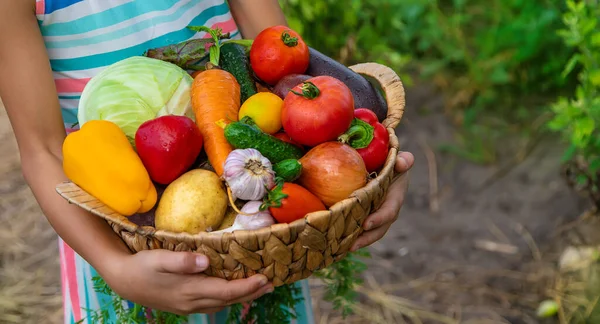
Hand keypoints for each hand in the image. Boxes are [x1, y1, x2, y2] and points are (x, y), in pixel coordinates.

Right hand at [104, 249, 273, 314]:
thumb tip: (206, 262)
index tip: (265, 278)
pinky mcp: (184, 305)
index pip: (226, 291)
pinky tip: (232, 292)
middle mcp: (192, 302)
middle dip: (251, 293)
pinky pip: (212, 304)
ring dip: (241, 296)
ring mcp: (188, 306)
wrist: (122, 280)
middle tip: (271, 284)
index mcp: (189, 290)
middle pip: (228, 300)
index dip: (247, 286)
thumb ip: (182, 261)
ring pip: (221, 304)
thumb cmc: (141, 265)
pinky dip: (227, 298)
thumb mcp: (159, 258)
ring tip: (259, 289)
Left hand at [351, 151, 414, 250]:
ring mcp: (375, 215)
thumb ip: (403, 160)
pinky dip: (348, 234)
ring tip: (341, 248)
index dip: (379, 219)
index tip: (366, 224)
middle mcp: (386, 210)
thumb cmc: (391, 161)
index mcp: (395, 198)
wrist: (383, 164)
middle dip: (366, 238)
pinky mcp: (364, 215)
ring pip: (368, 232)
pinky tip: (335, 241)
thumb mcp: (399, 159)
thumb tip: (401, 162)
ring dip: (357, 241)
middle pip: (379, 229)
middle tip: (352, 245)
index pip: (389, 211)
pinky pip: (357, 227)